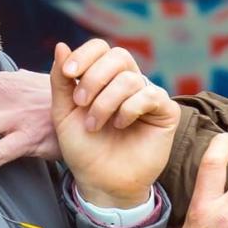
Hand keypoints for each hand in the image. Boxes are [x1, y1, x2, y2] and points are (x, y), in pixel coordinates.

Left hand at [52, 41, 179, 207]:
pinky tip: (120, 125)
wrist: (100, 182)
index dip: (84, 55)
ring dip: (106, 102)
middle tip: (81, 103)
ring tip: (95, 125)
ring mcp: (148, 96)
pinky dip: (129, 109)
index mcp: (106, 78)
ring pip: (130, 79)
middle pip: (118, 56)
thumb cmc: (84, 149)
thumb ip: (61, 80)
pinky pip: (150, 95)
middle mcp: (129, 83)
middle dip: (95, 77)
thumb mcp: (64, 112)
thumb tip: (61, 45)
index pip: (100, 48)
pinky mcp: (166, 112)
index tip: (69, 73)